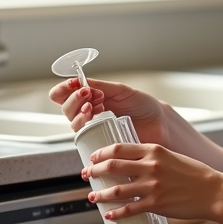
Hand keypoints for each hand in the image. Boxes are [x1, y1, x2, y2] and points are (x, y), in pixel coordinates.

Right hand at [48, 77, 168, 143]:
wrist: (158, 123)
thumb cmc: (142, 105)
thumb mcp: (120, 90)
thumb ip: (99, 85)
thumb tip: (79, 80)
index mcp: (91, 97)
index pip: (65, 93)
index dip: (64, 89)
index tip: (75, 84)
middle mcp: (88, 113)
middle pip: (65, 107)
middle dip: (74, 99)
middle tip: (89, 95)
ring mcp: (92, 129)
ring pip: (72, 122)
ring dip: (79, 112)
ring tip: (95, 106)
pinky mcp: (98, 143)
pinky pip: (83, 138)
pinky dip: (85, 127)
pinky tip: (96, 120)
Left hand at [83, 141, 222, 221]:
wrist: (214, 192)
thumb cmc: (196, 174)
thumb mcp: (173, 157)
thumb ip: (154, 158)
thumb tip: (135, 164)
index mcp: (155, 151)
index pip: (119, 148)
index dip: (101, 153)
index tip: (93, 157)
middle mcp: (151, 167)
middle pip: (112, 166)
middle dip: (94, 171)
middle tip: (87, 175)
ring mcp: (152, 186)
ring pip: (117, 189)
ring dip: (100, 193)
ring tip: (92, 196)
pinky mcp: (156, 204)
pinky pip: (130, 209)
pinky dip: (116, 213)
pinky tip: (109, 214)